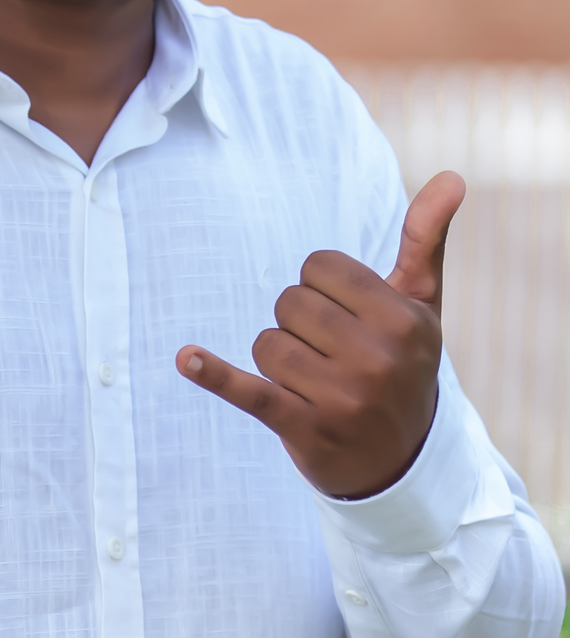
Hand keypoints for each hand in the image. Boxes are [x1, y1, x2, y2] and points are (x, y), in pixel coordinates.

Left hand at [175, 171, 465, 498]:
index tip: (345, 315)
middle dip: (298, 323)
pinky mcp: (303, 428)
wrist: (398, 462)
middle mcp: (376, 358)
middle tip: (330, 354)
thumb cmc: (403, 365)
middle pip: (288, 302)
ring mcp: (340, 397)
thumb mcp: (422, 306)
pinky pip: (248, 391)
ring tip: (313, 382)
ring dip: (277, 360)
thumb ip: (426, 239)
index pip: (318, 267)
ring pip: (265, 342)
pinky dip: (214, 375)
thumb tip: (451, 175)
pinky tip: (186, 359)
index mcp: (404, 320)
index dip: (320, 286)